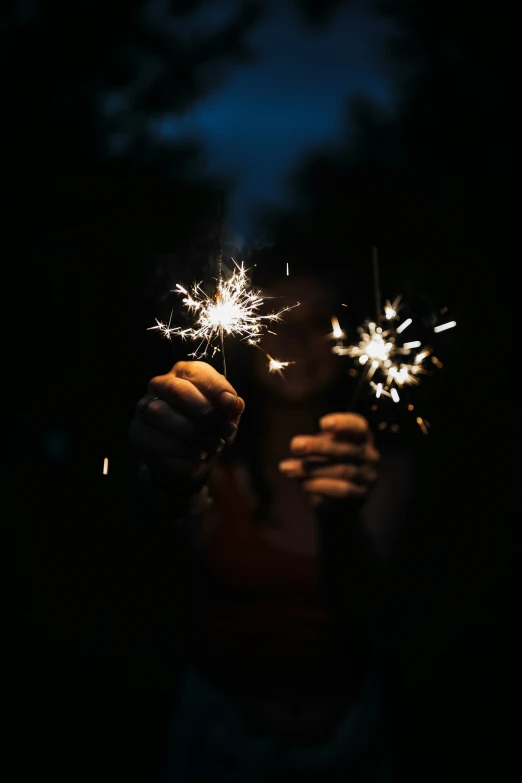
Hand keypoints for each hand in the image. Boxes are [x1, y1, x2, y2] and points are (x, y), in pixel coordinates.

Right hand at [129, 361, 243, 487]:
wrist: (192, 460)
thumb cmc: (210, 429)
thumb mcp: (227, 416)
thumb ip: (231, 407)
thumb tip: (234, 403)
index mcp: (184, 373)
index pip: (196, 371)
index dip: (216, 387)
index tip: (232, 404)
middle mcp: (161, 384)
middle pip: (177, 389)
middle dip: (204, 411)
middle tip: (223, 428)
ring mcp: (145, 407)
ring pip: (161, 413)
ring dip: (193, 431)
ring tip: (215, 444)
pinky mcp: (138, 431)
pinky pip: (156, 438)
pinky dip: (183, 449)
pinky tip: (199, 454)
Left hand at [278, 412, 379, 506]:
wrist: (338, 501)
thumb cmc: (328, 463)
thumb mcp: (325, 448)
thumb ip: (319, 444)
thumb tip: (298, 445)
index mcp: (362, 437)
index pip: (358, 427)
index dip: (343, 424)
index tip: (323, 423)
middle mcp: (370, 456)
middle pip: (345, 449)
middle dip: (317, 447)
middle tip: (294, 445)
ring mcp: (367, 477)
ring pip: (341, 471)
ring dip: (311, 469)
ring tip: (287, 468)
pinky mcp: (360, 496)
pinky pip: (341, 490)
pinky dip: (319, 486)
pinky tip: (302, 483)